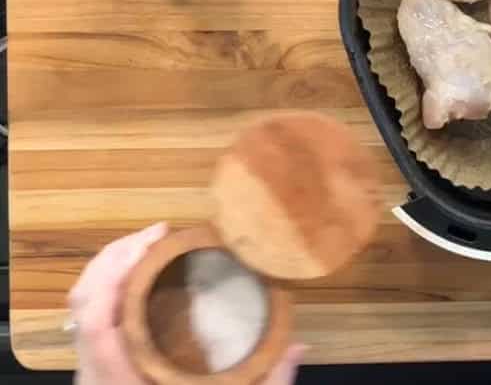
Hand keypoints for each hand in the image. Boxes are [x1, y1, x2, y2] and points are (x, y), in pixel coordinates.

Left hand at [70, 223, 306, 384]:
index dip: (117, 270)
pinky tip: (142, 282)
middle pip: (83, 302)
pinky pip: (89, 323)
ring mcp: (89, 377)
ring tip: (153, 248)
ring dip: (111, 270)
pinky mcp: (93, 376)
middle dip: (116, 256)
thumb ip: (266, 384)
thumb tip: (299, 347)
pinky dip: (110, 291)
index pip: (98, 320)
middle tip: (161, 233)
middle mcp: (94, 378)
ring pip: (80, 310)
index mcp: (123, 383)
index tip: (156, 240)